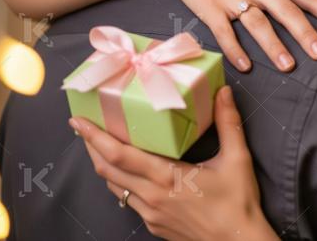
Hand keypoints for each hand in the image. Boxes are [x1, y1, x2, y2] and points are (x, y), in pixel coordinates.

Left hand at [69, 87, 278, 240]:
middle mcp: (151, 195)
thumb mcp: (237, 159)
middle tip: (82, 126)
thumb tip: (224, 92)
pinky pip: (128, 200)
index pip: (119, 154)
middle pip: (107, 168)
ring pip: (114, 185)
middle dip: (90, 146)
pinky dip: (120, 182)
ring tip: (100, 145)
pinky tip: (128, 172)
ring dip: (103, 164)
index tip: (78, 121)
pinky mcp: (153, 224)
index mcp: (167, 176)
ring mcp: (150, 213)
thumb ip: (228, 123)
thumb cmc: (238, 203)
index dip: (94, 137)